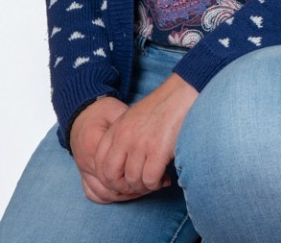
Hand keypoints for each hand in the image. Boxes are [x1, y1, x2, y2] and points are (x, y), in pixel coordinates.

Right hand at [70, 97, 145, 203]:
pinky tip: (125, 193)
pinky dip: (110, 197)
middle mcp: (85, 160)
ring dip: (123, 195)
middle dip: (132, 188)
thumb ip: (129, 125)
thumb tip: (150, 139)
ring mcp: (82, 170)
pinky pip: (94, 193)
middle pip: (110, 184)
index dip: (135, 173)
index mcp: (93, 142)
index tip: (151, 171)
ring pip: (103, 193)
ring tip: (142, 189)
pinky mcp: (83, 174)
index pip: (115, 168)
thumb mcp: (117, 111)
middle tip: (150, 184)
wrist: (82, 114)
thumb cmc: (102, 111)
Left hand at [94, 73, 197, 196]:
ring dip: (144, 187)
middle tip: (139, 185)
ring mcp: (140, 144)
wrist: (181, 93)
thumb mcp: (132, 118)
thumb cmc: (161, 107)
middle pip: (111, 176)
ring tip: (155, 181)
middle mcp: (124, 137)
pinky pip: (149, 180)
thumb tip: (120, 167)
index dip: (109, 178)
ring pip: (132, 181)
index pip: (99, 163)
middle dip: (124, 187)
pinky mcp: (158, 150)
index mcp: (116, 129)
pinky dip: (156, 184)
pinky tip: (164, 178)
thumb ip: (121, 138)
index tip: (124, 180)